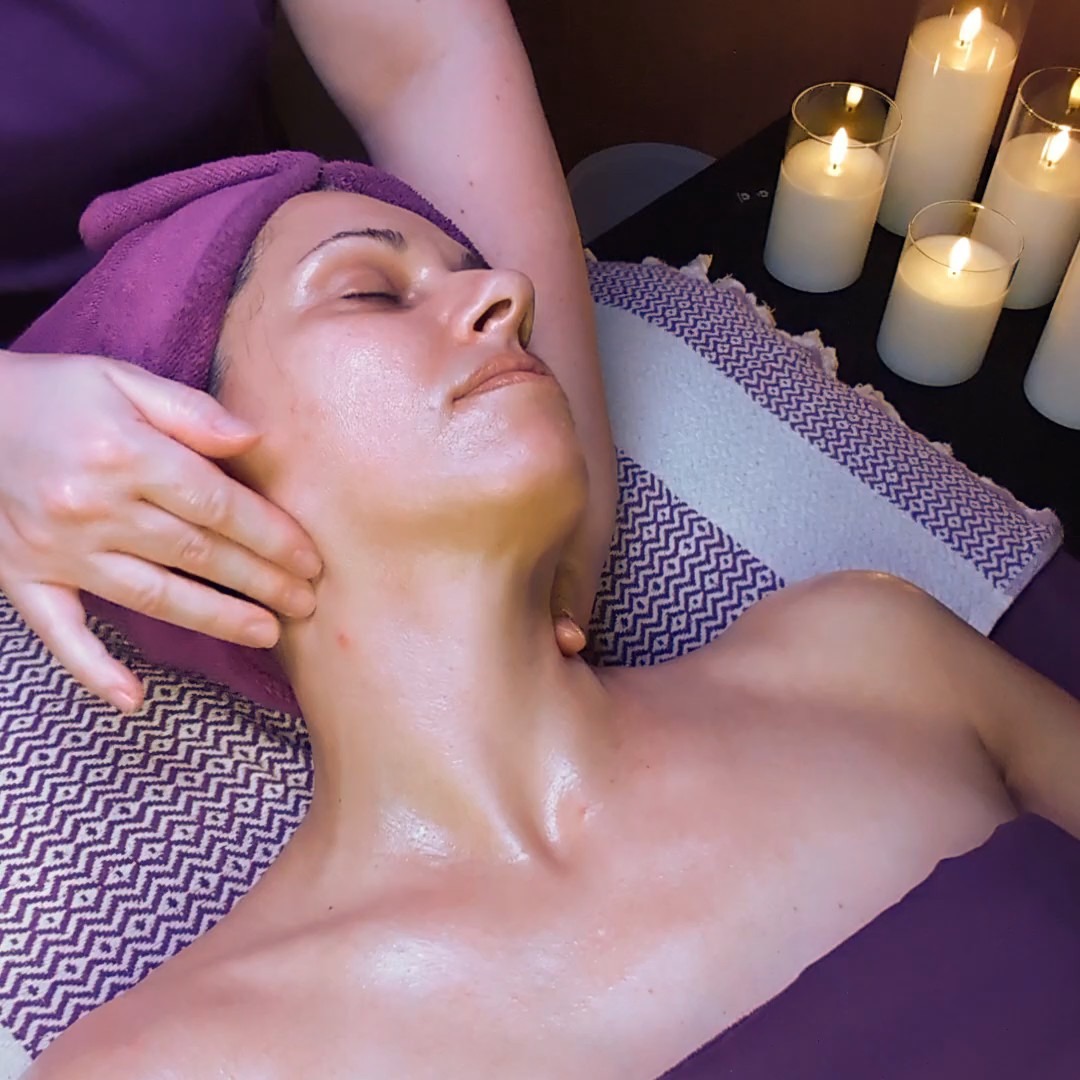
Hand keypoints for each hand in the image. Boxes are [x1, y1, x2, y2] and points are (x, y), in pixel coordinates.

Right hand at [0, 350, 321, 712]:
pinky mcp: (22, 579)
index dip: (270, 535)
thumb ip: (191, 411)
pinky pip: (61, 632)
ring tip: (267, 634)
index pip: (216, 504)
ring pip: (151, 595)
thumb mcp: (121, 379)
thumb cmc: (53, 394)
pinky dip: (94, 668)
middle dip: (260, 581)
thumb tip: (255, 440)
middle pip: (196, 553)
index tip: (310, 558)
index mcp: (123, 453)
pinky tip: (133, 699)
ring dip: (215, 619)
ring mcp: (55, 549)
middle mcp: (91, 506)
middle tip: (306, 602)